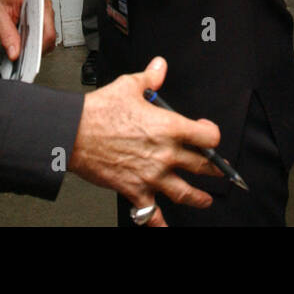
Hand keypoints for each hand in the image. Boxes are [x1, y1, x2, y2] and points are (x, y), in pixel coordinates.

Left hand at [0, 0, 55, 60]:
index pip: (45, 24)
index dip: (40, 41)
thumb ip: (6, 34)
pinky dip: (36, 45)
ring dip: (37, 47)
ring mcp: (43, 14)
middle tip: (24, 56)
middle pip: (49, 32)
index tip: (30, 53)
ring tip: (23, 51)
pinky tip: (25, 47)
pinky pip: (44, 37)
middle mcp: (42, 6)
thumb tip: (15, 52)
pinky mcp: (41, 22)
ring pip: (48, 36)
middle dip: (37, 47)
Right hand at [68, 57, 220, 226]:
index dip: (212, 135)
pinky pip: (152, 215)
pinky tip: (165, 226)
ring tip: (205, 200)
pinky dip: (159, 223)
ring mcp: (151, 175)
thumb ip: (150, 78)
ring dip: (199, 198)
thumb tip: (160, 67)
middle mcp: (165, 154)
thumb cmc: (99, 112)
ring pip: (185, 193)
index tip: (208, 135)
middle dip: (214, 169)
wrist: (74, 133)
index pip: (208, 136)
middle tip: (220, 171)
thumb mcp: (128, 86)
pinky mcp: (134, 190)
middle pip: (202, 166)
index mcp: (168, 127)